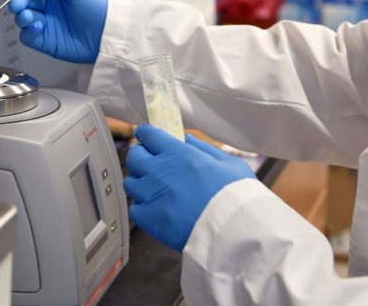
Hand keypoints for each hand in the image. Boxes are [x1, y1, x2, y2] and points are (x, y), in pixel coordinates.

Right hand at [8, 0, 106, 63]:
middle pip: (23, 1)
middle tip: (19, 4)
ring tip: (29, 16)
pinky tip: (38, 27)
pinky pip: (28, 37)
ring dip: (22, 16)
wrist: (110, 32)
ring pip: (22, 19)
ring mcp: (46, 24)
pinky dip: (28, 32)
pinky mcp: (47, 42)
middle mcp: (48, 7)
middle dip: (18, 1)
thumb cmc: (99, 6)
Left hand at [124, 124, 255, 251]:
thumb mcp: (228, 163)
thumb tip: (186, 139)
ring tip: (153, 187)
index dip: (147, 134)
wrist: (234, 232)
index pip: (149, 135)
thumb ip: (204, 148)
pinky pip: (135, 207)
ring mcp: (152, 195)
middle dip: (140, 155)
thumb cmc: (236, 197)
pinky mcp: (149, 219)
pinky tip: (155, 208)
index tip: (147, 137)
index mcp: (179, 154)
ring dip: (139, 181)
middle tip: (150, 161)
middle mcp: (160, 172)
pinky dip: (142, 206)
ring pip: (130, 181)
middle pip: (134, 156)